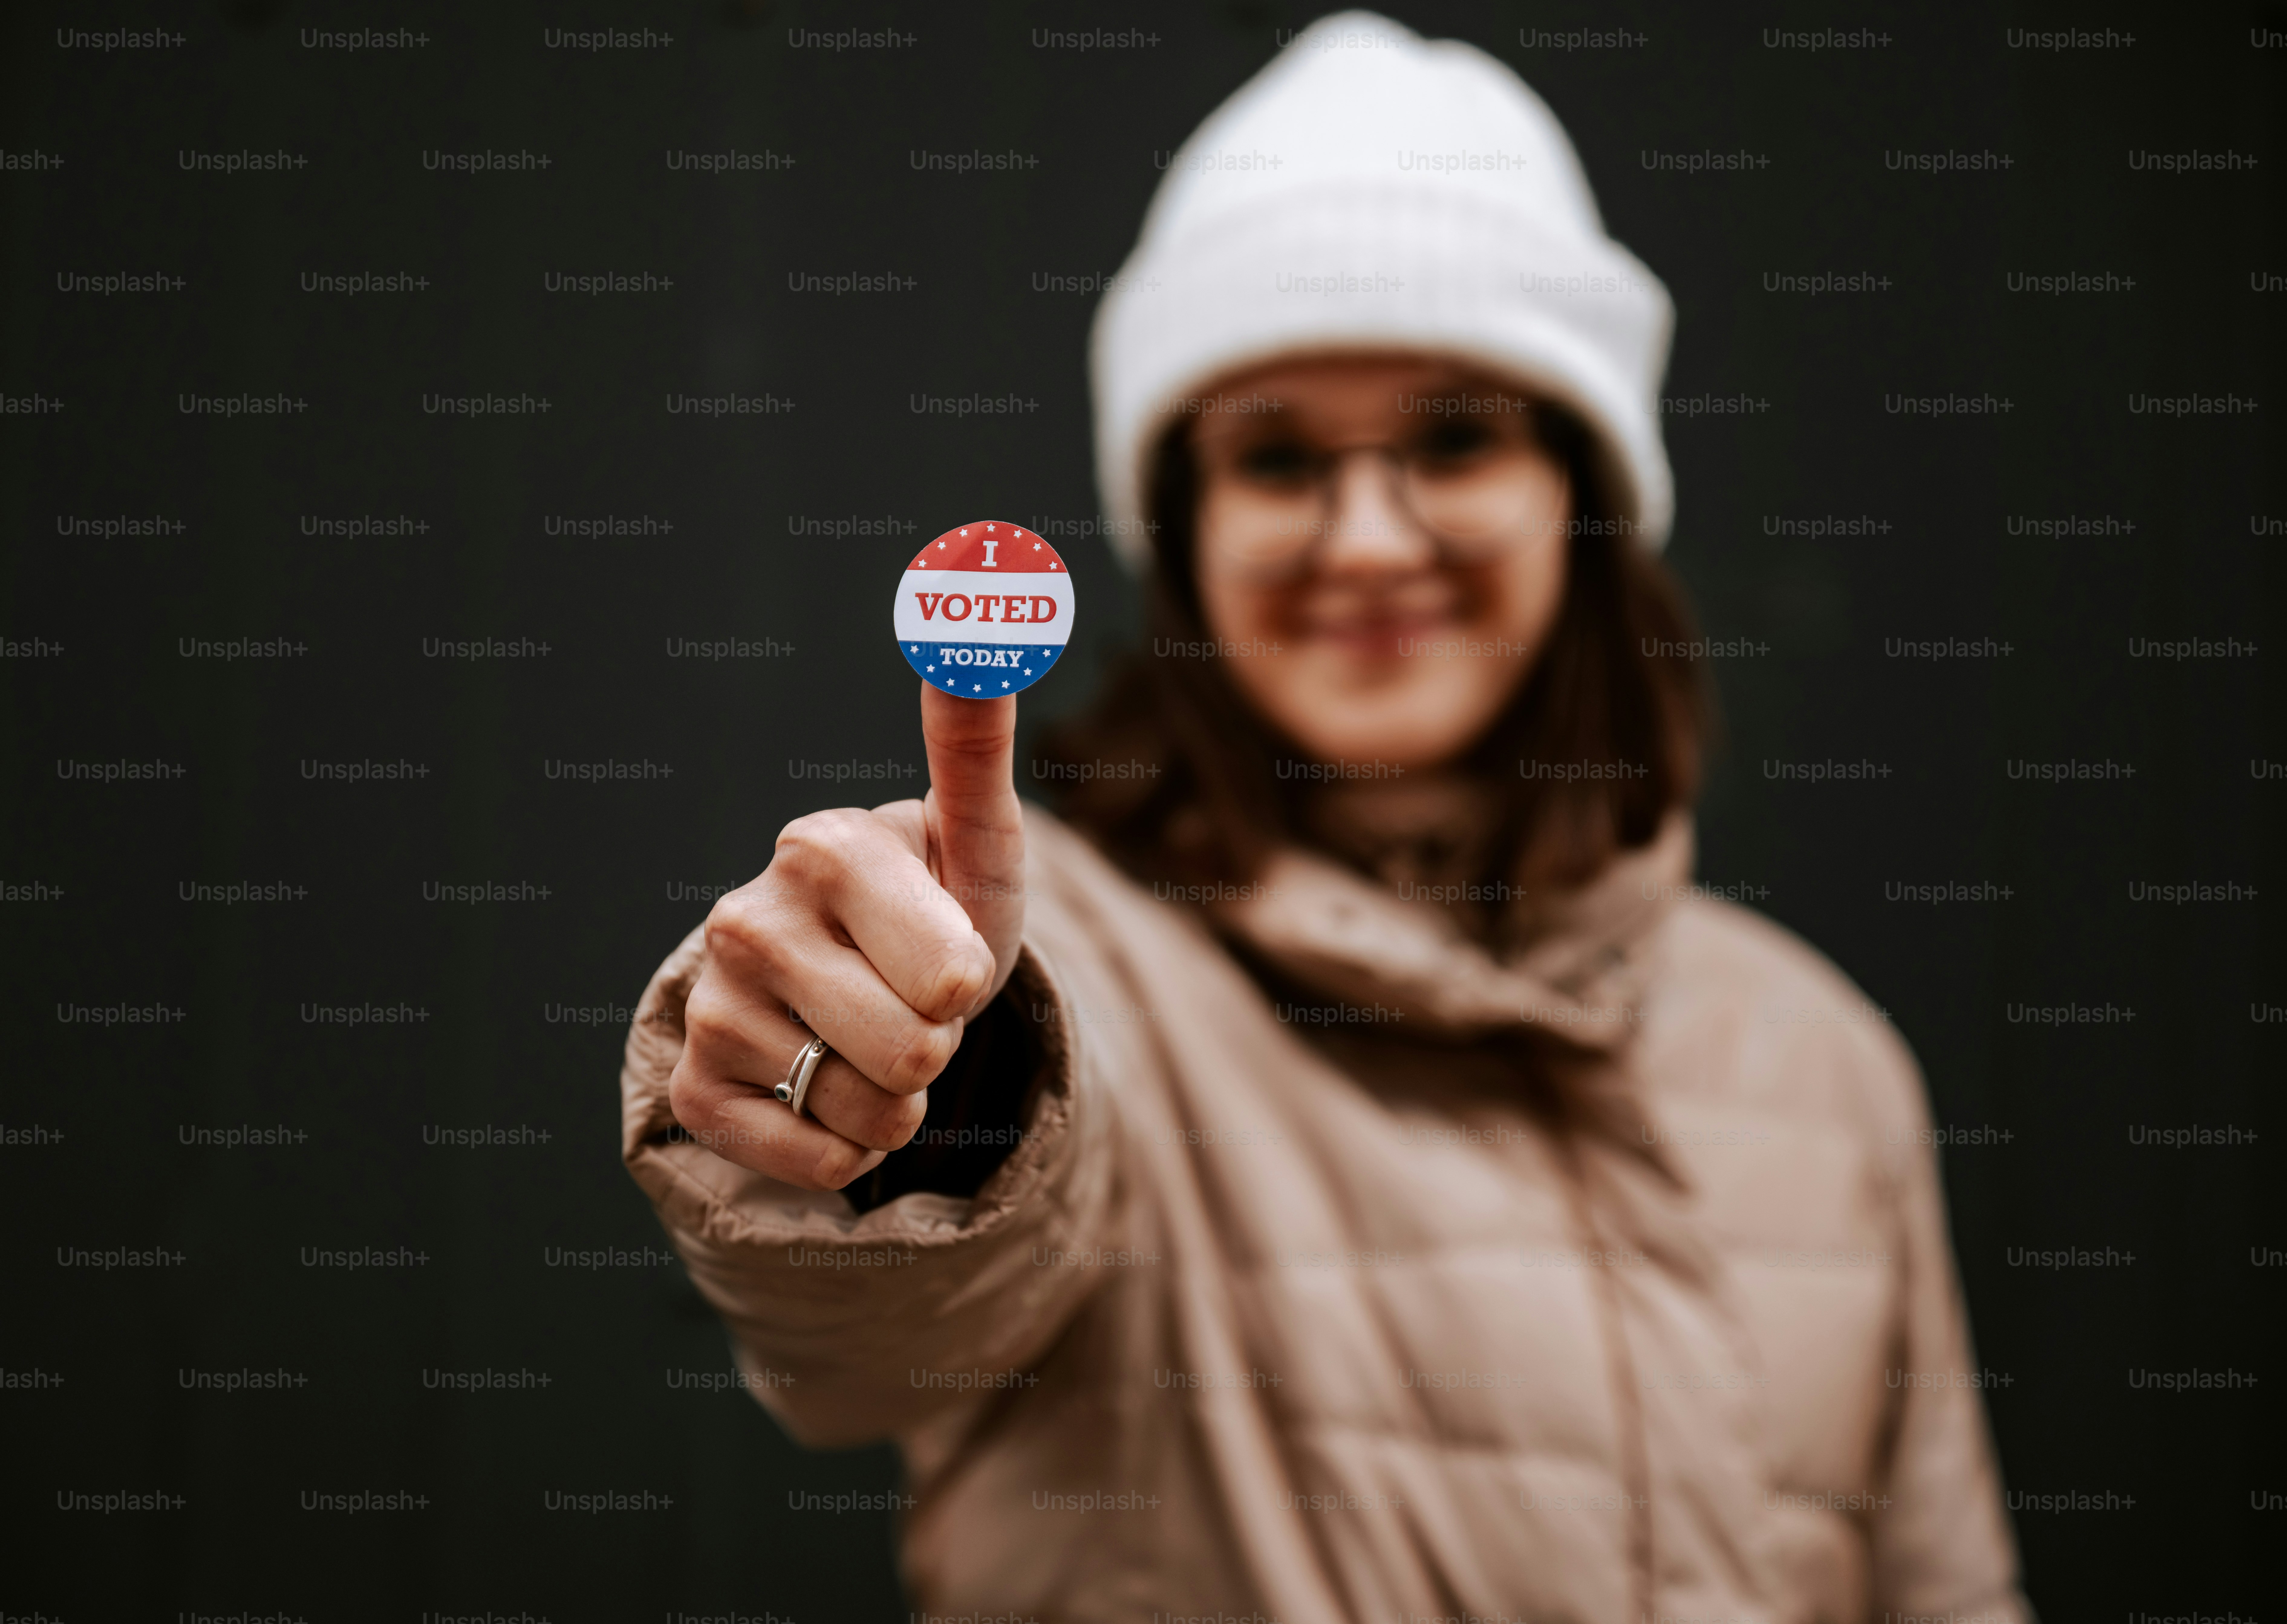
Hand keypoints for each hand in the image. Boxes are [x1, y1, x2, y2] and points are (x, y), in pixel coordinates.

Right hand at [666, 684, 1026, 1189]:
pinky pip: (815, 1162)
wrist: (866, 986)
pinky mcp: (695, 1087)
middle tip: (909, 1001)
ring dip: (897, 1099)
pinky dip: (846, 1147)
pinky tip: (827, 1088)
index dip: (971, 980)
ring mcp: (711, 1002)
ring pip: (869, 1114)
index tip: (945, 946)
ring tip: (872, 1041)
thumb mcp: (978, 838)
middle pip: (915, 1053)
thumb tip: (976, 595)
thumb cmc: (938, 906)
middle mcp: (746, 916)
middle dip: (938, 1045)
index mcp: (822, 847)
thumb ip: (976, 734)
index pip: (954, 978)